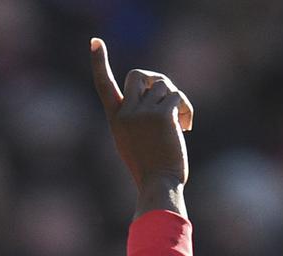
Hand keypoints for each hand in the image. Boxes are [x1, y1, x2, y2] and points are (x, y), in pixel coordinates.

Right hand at [90, 38, 191, 216]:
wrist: (158, 185)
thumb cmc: (150, 169)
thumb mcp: (133, 141)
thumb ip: (136, 116)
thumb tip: (155, 90)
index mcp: (116, 118)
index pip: (103, 85)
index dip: (98, 62)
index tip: (95, 42)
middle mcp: (126, 112)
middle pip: (139, 74)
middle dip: (156, 80)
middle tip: (168, 99)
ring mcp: (143, 113)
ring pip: (164, 86)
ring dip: (176, 100)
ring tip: (181, 122)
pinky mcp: (162, 116)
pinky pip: (178, 97)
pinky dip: (187, 108)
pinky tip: (186, 127)